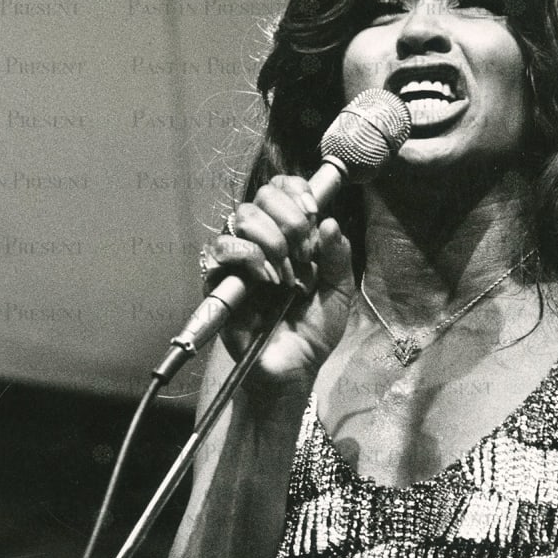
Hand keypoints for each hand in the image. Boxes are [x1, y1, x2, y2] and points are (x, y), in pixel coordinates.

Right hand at [200, 175, 354, 389]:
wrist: (294, 367)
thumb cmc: (313, 332)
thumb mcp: (338, 292)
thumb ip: (339, 257)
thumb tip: (330, 223)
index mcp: (289, 237)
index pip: (281, 190)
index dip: (296, 192)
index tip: (313, 214)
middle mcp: (261, 242)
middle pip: (262, 197)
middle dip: (290, 220)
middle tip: (305, 255)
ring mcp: (238, 259)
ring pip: (242, 217)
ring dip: (272, 241)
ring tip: (288, 275)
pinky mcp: (219, 280)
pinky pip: (223, 249)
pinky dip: (250, 258)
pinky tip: (268, 280)